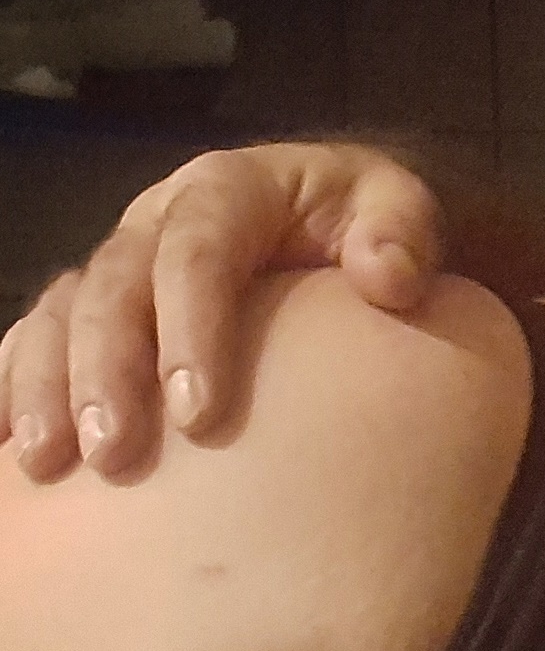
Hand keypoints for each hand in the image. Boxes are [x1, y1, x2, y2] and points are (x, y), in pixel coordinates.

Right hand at [1, 142, 445, 480]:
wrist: (338, 224)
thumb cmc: (368, 225)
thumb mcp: (397, 209)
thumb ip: (400, 234)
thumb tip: (388, 278)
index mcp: (226, 189)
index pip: (196, 250)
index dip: (189, 327)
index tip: (200, 414)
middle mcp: (156, 220)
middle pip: (112, 288)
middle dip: (105, 370)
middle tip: (114, 452)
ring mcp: (119, 262)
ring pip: (60, 314)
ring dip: (48, 385)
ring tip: (51, 460)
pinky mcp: (95, 303)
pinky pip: (35, 336)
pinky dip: (18, 386)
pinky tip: (15, 450)